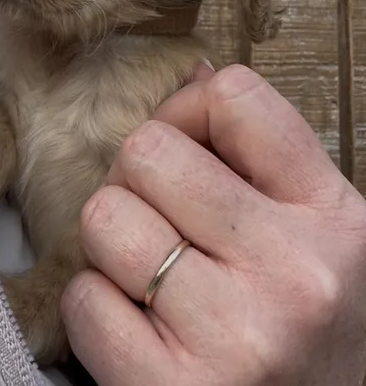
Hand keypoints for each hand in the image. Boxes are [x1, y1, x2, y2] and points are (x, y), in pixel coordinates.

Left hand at [61, 65, 365, 384]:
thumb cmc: (323, 330)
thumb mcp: (323, 232)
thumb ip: (265, 156)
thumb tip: (195, 78)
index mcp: (330, 217)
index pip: (236, 99)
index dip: (189, 106)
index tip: (187, 138)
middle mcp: (289, 273)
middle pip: (148, 152)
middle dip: (139, 176)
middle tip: (161, 212)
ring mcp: (233, 336)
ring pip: (105, 218)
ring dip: (113, 239)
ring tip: (150, 269)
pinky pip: (84, 302)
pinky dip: (96, 306)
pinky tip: (137, 323)